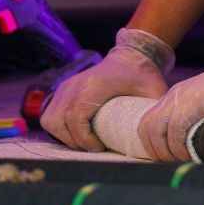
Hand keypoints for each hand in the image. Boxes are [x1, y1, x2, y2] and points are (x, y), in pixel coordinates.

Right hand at [41, 28, 171, 150]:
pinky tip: (77, 132)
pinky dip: (59, 128)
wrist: (130, 57)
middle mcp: (74, 85)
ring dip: (64, 136)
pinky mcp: (62, 90)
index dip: (84, 139)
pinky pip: (49, 115)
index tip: (100, 147)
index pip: (75, 118)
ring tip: (85, 140)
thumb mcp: (153, 92)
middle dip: (74, 141)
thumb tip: (154, 139)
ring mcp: (65, 87)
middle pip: (58, 122)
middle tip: (94, 146)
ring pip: (50, 120)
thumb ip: (153, 113)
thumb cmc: (142, 77)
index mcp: (93, 86)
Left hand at [136, 28, 203, 161]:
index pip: (147, 124)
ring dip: (167, 152)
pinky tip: (193, 153)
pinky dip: (180, 147)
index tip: (167, 159)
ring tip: (183, 161)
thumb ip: (201, 126)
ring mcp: (182, 97)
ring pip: (156, 130)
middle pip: (146, 128)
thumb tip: (199, 152)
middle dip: (156, 152)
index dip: (154, 145)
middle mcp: (174, 96)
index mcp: (176, 97)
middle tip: (172, 164)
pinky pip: (176, 129)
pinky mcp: (194, 102)